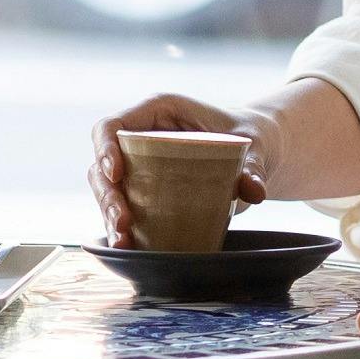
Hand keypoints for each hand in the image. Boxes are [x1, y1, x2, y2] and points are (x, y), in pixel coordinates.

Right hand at [89, 94, 270, 245]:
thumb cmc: (248, 135)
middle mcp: (142, 137)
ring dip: (109, 216)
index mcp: (158, 111)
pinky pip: (125, 207)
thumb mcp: (252, 145)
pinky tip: (129, 247)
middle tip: (123, 222)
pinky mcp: (147, 190)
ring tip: (123, 241)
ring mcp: (140, 165)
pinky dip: (123, 228)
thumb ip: (252, 166)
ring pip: (108, 189)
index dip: (105, 148)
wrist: (257, 151)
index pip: (113, 125)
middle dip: (107, 195)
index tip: (115, 174)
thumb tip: (254, 192)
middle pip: (103, 164)